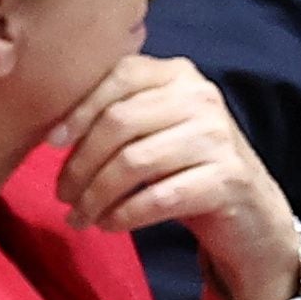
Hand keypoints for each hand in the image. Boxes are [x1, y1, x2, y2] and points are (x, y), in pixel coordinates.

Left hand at [50, 53, 300, 299]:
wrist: (249, 210)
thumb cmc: (186, 166)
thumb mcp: (155, 127)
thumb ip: (117, 113)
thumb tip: (51, 130)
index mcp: (179, 74)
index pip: (119, 75)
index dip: (79, 109)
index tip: (51, 144)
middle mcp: (201, 97)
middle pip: (119, 122)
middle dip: (80, 164)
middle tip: (62, 195)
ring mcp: (217, 137)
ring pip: (133, 162)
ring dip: (95, 196)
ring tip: (80, 217)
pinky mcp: (226, 179)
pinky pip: (157, 198)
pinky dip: (123, 215)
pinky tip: (109, 225)